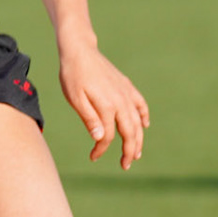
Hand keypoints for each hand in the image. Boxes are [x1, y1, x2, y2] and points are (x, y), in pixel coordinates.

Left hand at [57, 41, 149, 168]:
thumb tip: (100, 138)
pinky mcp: (126, 86)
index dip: (101, 149)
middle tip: (125, 165)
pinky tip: (144, 125)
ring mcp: (126, 93)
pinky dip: (143, 115)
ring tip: (136, 153)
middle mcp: (120, 101)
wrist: (80, 51)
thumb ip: (89, 118)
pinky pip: (140, 104)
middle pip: (129, 132)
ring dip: (138, 138)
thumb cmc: (73, 76)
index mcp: (107, 106)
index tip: (93, 157)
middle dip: (129, 150)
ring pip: (137, 121)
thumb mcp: (76, 99)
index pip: (108, 136)